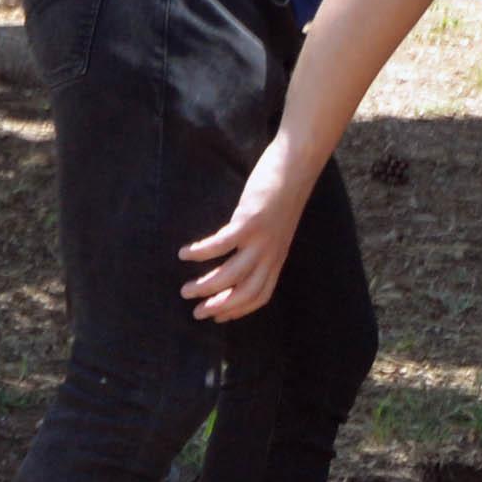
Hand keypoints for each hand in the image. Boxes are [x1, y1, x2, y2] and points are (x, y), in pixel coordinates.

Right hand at [178, 134, 316, 320]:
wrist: (297, 165)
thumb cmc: (284, 193)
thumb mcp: (278, 227)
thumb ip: (264, 244)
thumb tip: (241, 255)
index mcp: (277, 257)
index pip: (259, 295)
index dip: (238, 310)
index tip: (217, 317)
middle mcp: (271, 254)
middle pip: (244, 292)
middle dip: (218, 306)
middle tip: (196, 312)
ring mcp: (261, 239)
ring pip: (231, 275)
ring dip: (206, 286)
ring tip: (185, 290)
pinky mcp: (250, 222)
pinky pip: (221, 245)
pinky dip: (201, 253)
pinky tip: (184, 254)